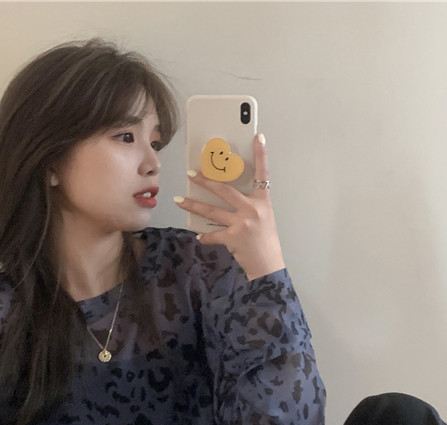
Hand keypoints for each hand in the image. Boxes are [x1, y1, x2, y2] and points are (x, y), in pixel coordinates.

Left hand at [174, 134, 286, 280]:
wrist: (268, 264)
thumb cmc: (266, 242)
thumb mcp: (264, 218)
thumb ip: (249, 206)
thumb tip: (229, 197)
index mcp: (262, 201)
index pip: (263, 174)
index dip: (261, 155)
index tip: (258, 137)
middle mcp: (252, 209)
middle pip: (225, 190)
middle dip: (205, 181)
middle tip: (191, 173)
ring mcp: (242, 223)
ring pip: (211, 211)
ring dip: (193, 205)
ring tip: (178, 199)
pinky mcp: (233, 237)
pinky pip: (212, 235)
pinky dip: (205, 236)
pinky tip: (198, 236)